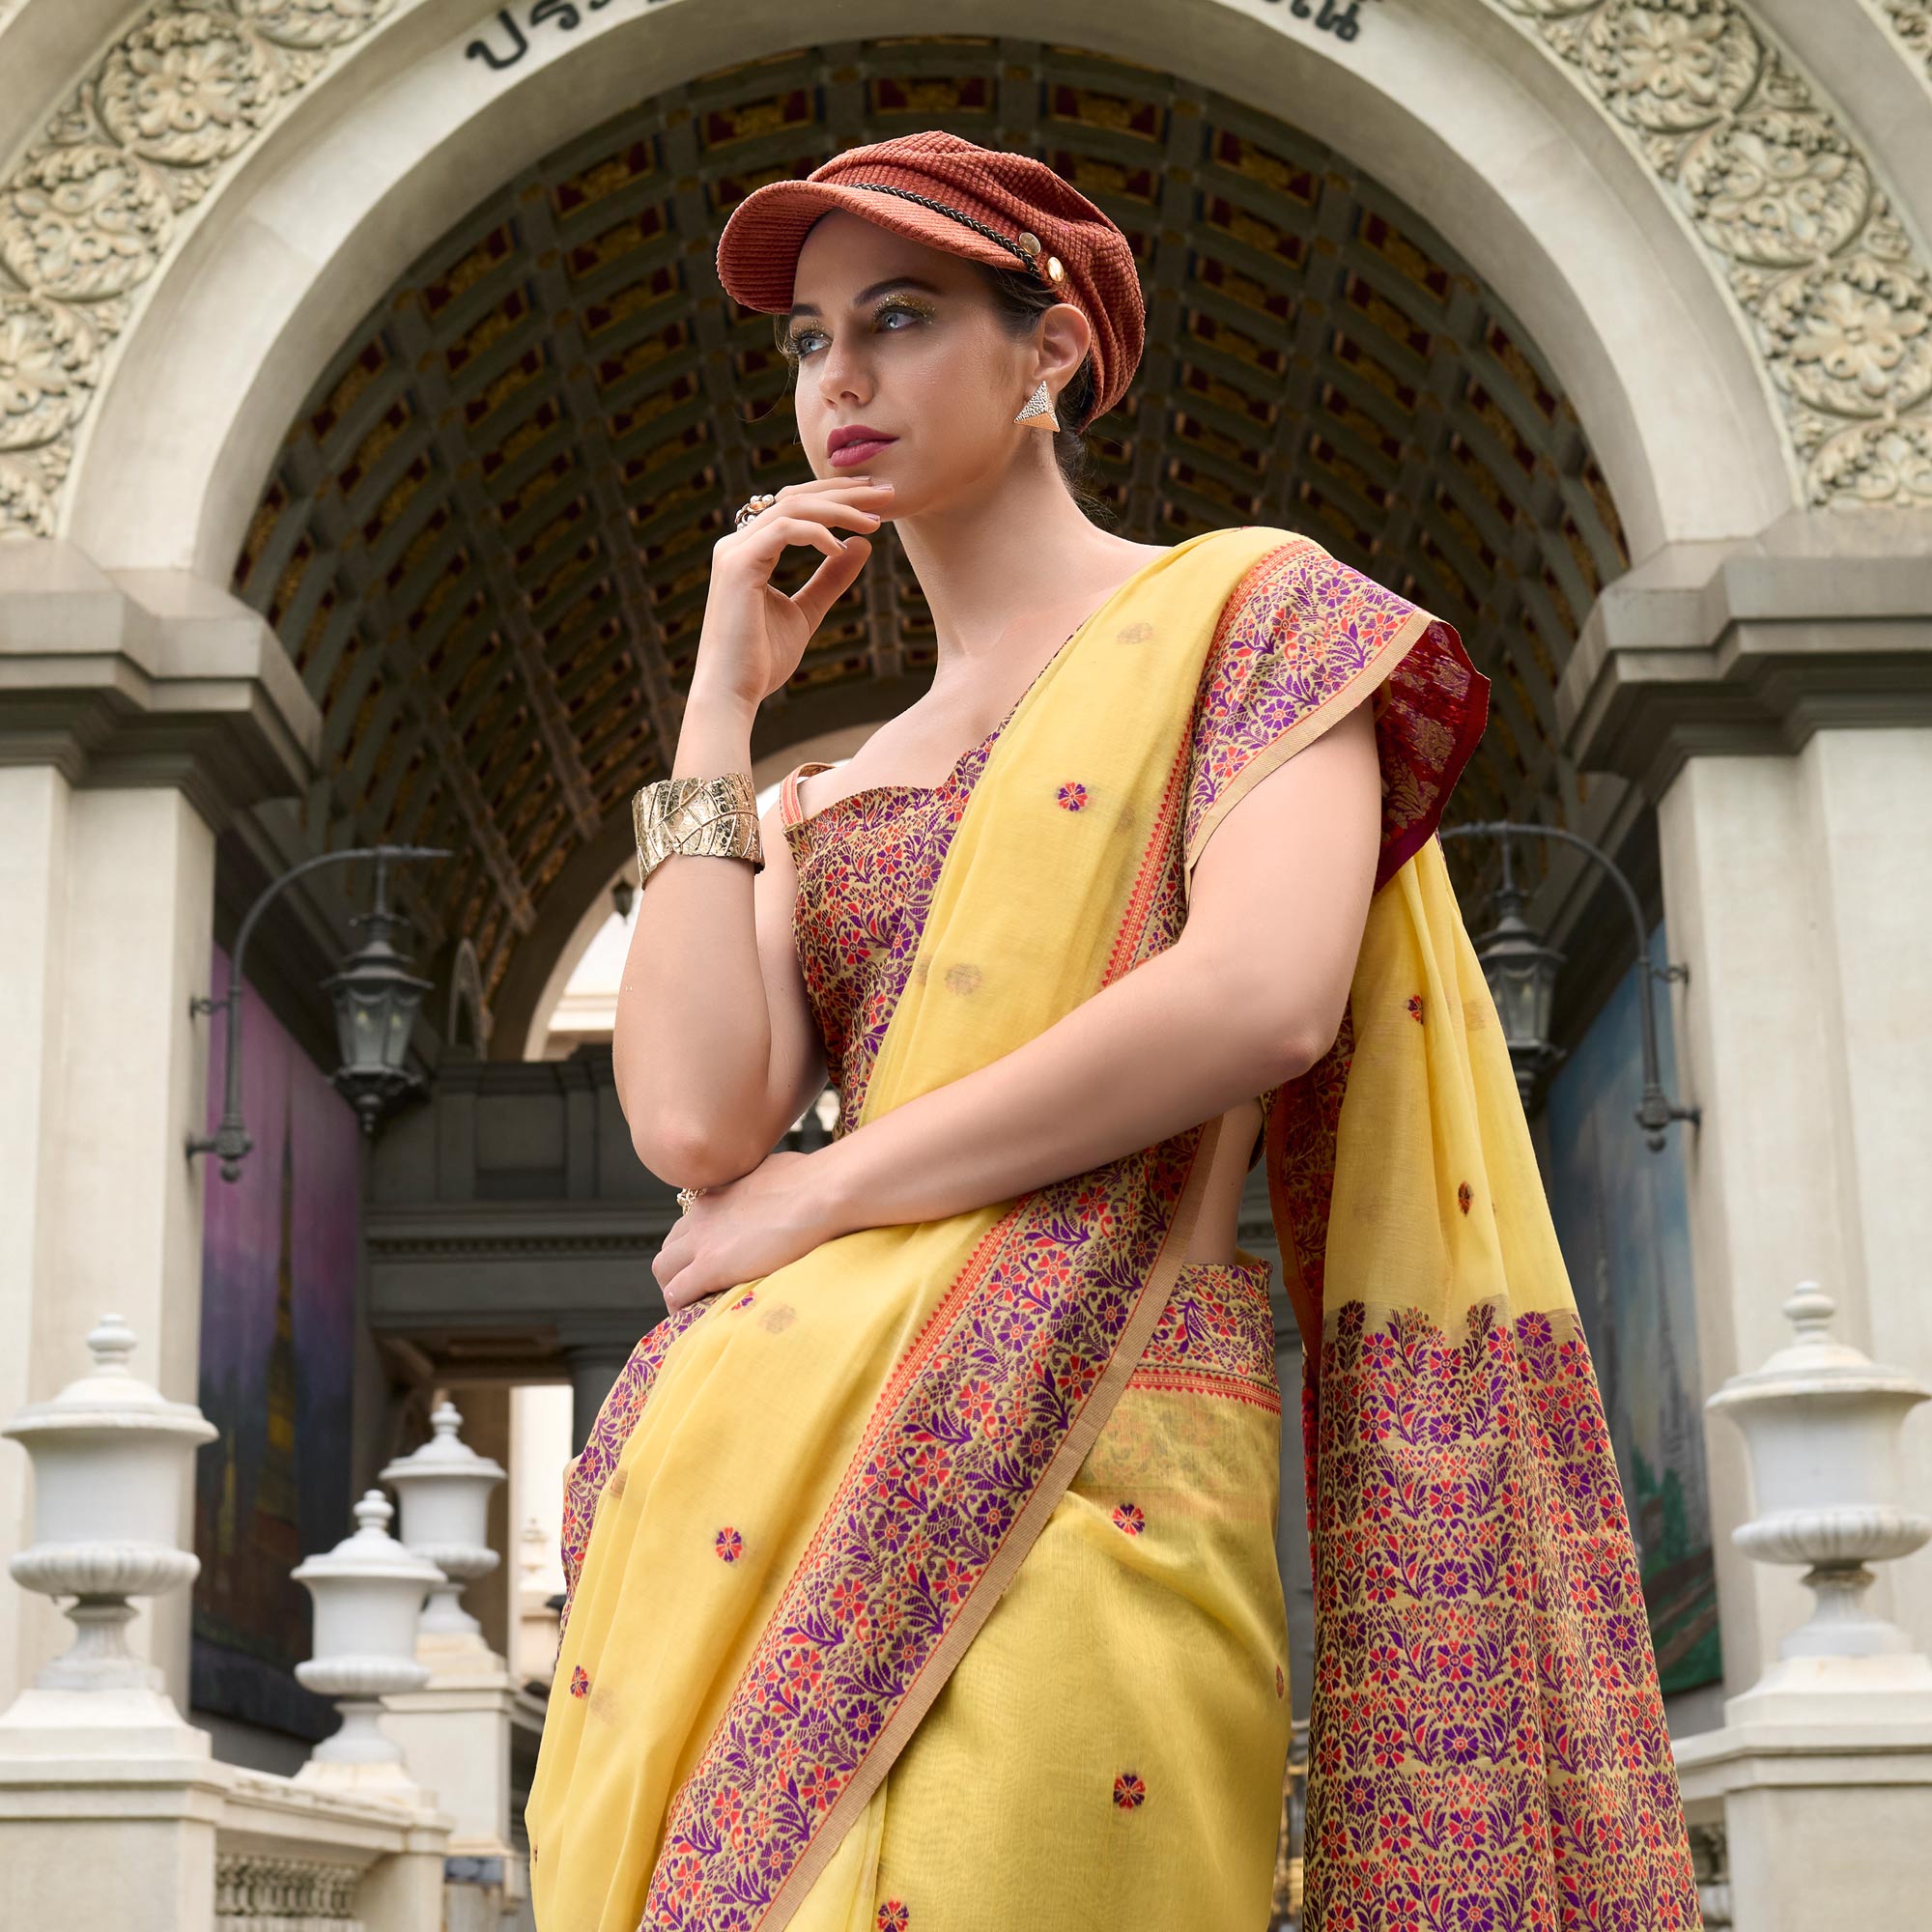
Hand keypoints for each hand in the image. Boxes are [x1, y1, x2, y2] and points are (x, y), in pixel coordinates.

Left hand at [652, 1148, 845, 1311]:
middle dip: (679, 1267)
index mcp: (719, 1192)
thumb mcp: (777, 1170)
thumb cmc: (814, 1179)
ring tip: (694, 1305)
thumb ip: (765, 1182)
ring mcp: (703, 1241)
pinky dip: (680, 1306)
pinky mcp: (710, 1266)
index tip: (714, 1260)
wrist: (820, 1194)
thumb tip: (779, 1185)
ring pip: (663, 1268)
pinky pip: (677, 1292)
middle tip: (700, 1287)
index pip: (690, 1222)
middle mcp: (702, 1214)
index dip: (697, 1245)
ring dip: (674, 1286)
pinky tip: (694, 1318)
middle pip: (670, 1244)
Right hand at [695, 478, 894, 709]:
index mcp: (750, 550)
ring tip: (875, 520)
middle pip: (795, 497)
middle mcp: (738, 543)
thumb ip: (831, 578)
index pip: (795, 506)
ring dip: (838, 509)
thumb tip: (862, 545)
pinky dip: (817, 533)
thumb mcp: (807, 611)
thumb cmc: (762, 659)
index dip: (836, 498)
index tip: (876, 501)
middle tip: (886, 494)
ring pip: (792, 508)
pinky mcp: (738, 565)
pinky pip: (784, 531)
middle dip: (843, 492)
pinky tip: (842, 548)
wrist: (733, 693)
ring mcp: (734, 551)